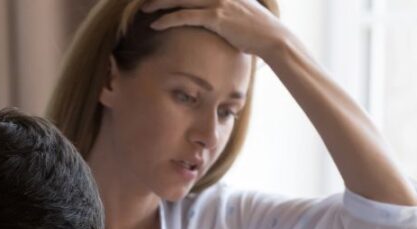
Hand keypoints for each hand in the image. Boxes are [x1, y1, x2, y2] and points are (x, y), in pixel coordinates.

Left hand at [143, 0, 285, 58]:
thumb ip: (226, 10)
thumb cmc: (256, 30)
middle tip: (147, 0)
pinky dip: (169, 19)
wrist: (272, 37)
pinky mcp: (216, 17)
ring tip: (145, 9)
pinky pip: (186, 16)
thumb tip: (215, 17)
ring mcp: (218, 2)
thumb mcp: (240, 12)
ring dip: (160, 4)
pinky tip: (156, 24)